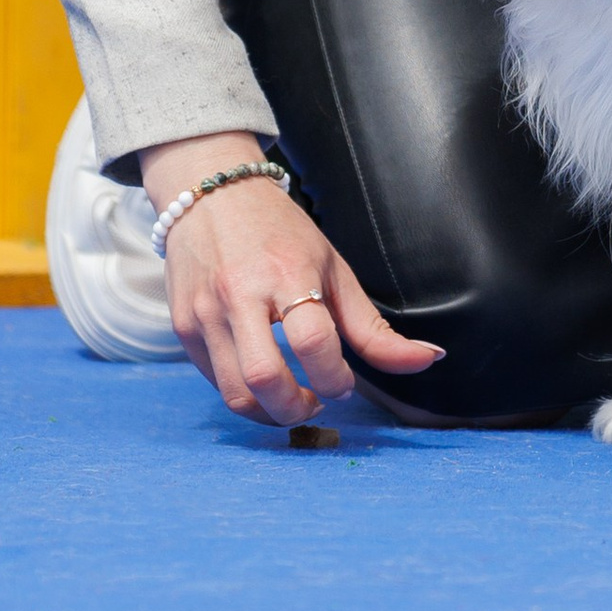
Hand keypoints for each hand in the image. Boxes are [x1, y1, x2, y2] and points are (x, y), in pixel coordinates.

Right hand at [140, 133, 444, 426]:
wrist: (211, 196)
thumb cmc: (281, 234)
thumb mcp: (333, 269)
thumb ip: (373, 327)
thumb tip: (429, 361)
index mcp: (287, 272)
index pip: (313, 341)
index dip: (335, 378)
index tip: (342, 383)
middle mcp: (239, 293)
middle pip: (265, 379)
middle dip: (296, 409)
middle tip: (314, 403)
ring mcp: (205, 312)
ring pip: (234, 393)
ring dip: (269, 414)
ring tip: (290, 400)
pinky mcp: (182, 326)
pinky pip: (214, 381)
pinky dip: (243, 395)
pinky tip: (261, 381)